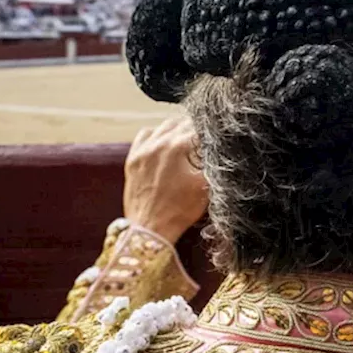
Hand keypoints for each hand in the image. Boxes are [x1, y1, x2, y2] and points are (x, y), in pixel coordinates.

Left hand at [122, 117, 208, 242]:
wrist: (150, 229)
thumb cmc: (180, 211)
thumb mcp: (205, 185)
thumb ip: (212, 162)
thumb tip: (219, 148)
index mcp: (177, 147)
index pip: (199, 128)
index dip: (211, 132)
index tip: (217, 137)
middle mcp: (158, 143)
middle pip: (182, 123)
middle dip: (195, 129)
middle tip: (205, 139)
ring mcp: (142, 150)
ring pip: (163, 126)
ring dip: (177, 129)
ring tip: (187, 140)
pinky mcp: (132, 159)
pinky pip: (145, 135)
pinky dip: (156, 135)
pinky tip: (164, 144)